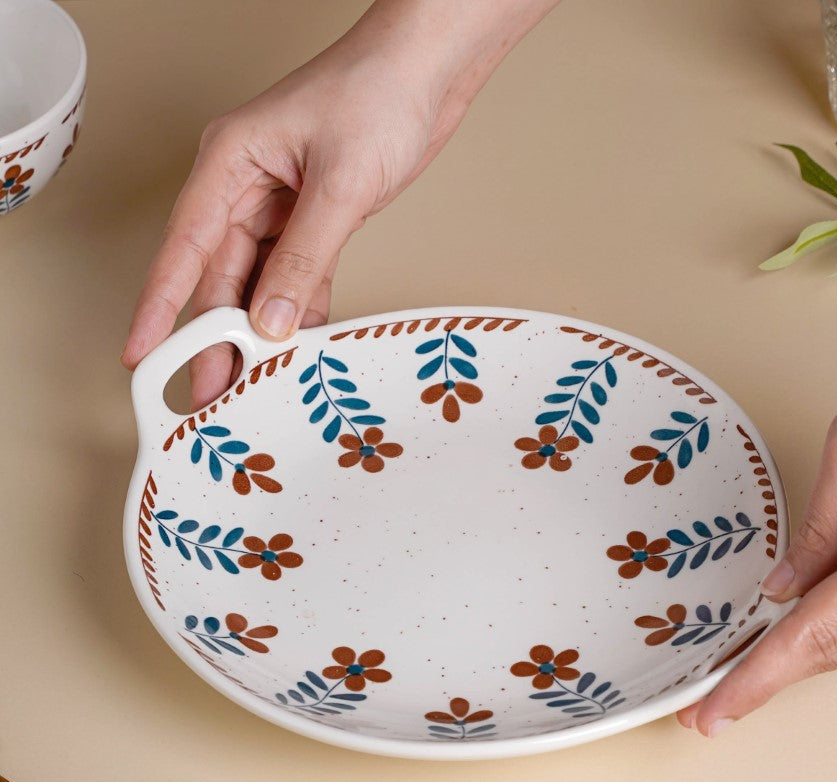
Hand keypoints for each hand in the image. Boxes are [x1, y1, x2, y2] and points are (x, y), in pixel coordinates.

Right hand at [121, 0, 558, 409]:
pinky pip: (299, 277)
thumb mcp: (338, 184)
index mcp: (230, 163)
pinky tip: (299, 345)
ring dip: (258, 331)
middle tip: (214, 390)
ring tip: (252, 381)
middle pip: (221, 275)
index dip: (161, 306)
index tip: (144, 351)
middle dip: (216, 336)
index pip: (185, 248)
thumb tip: (270, 319)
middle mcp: (247, 186)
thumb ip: (303, 259)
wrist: (428, 72)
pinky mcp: (316, 218)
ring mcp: (282, 205)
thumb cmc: (377, 93)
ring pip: (259, 282)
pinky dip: (301, 310)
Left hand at [677, 291, 836, 736]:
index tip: (710, 713)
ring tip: (740, 672)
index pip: (816, 633)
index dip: (757, 678)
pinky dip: (835, 624)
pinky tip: (795, 627)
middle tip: (707, 705)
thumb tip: (785, 587)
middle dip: (769, 678)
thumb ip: (820, 525)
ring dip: (801, 656)